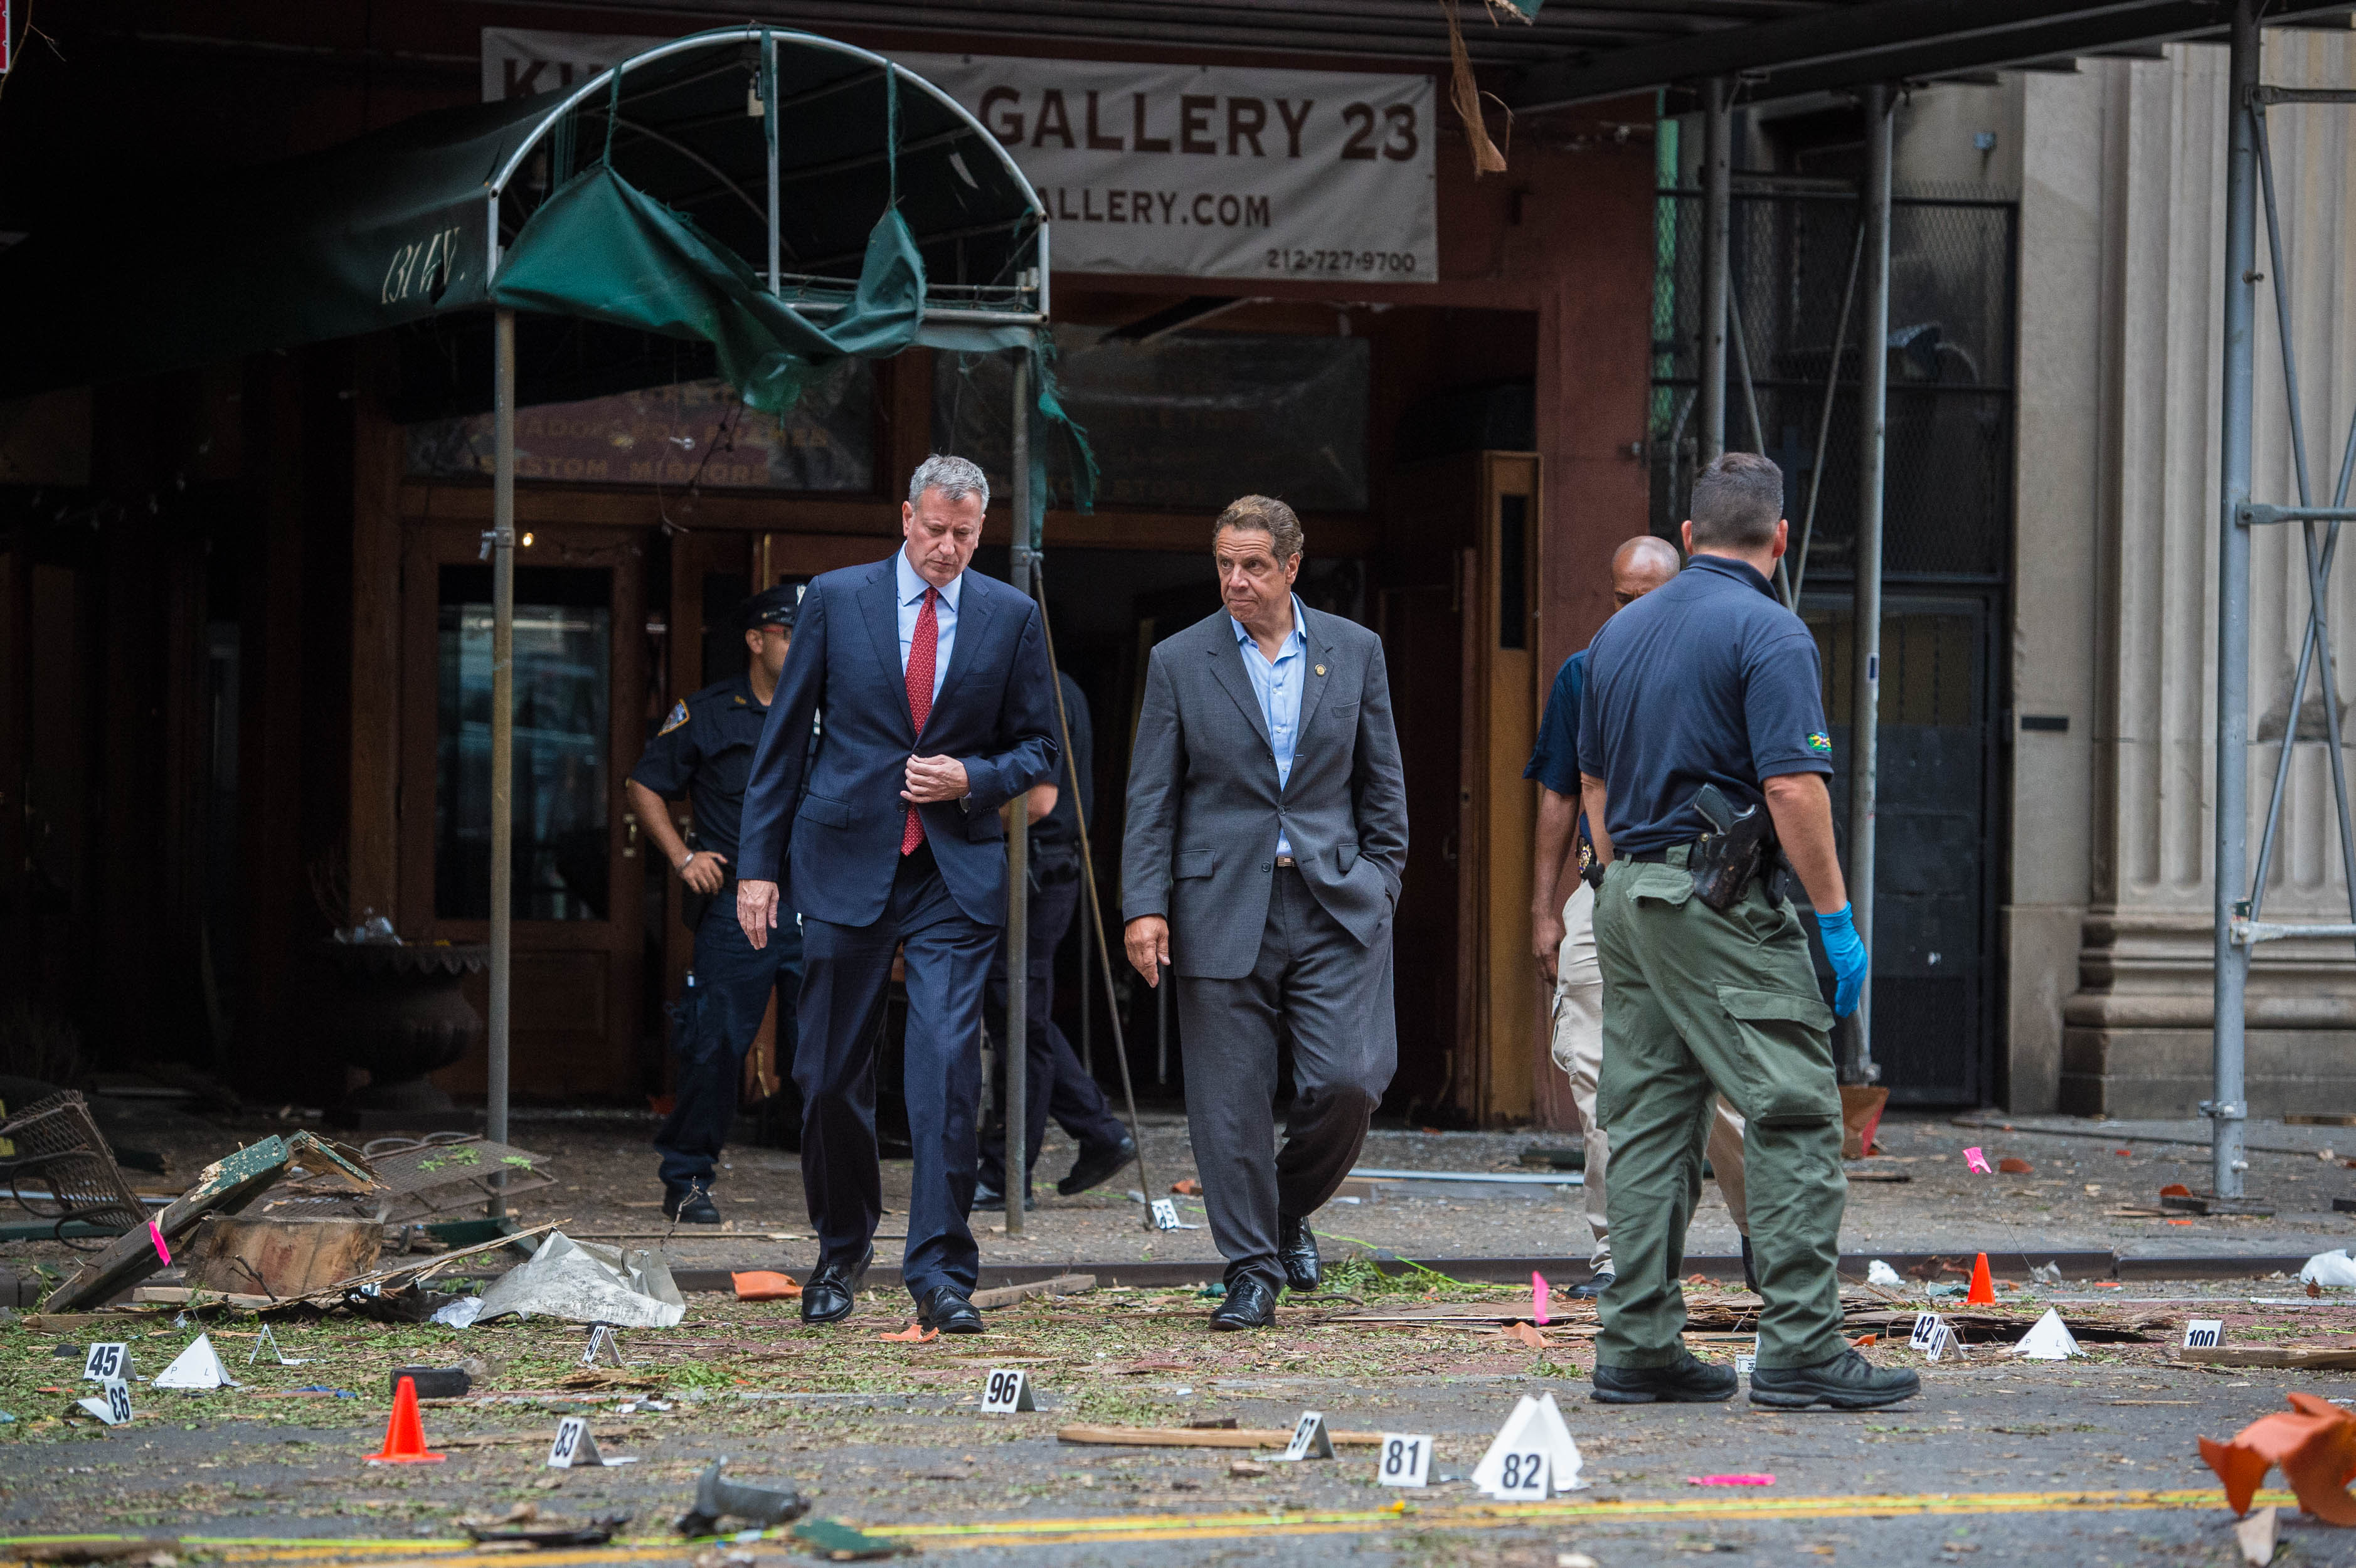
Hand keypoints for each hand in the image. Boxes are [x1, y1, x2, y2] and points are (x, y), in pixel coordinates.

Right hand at [677, 850, 727, 896]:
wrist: (681, 856)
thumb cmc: (696, 856)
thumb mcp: (708, 853)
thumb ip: (718, 856)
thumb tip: (726, 862)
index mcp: (709, 862)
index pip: (719, 875)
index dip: (721, 882)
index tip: (720, 886)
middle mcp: (704, 868)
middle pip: (713, 882)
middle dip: (715, 889)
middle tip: (715, 892)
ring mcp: (696, 873)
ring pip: (706, 886)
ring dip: (708, 890)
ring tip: (708, 891)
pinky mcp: (689, 877)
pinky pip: (696, 888)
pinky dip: (698, 891)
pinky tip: (699, 891)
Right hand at [738, 879, 780, 949]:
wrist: (754, 869)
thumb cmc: (767, 881)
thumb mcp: (774, 895)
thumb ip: (773, 912)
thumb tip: (772, 927)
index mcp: (760, 906)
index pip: (760, 927)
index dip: (762, 938)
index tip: (763, 944)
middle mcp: (750, 907)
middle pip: (751, 928)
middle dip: (754, 939)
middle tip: (758, 947)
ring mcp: (743, 904)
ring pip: (744, 924)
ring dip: (748, 934)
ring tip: (752, 941)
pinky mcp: (739, 902)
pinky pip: (740, 917)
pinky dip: (743, 925)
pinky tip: (746, 930)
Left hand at [902, 754, 969, 803]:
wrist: (968, 782)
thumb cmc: (957, 769)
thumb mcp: (944, 759)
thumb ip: (928, 759)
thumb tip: (916, 758)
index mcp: (936, 771)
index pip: (916, 767)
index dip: (910, 762)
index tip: (911, 760)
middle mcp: (933, 782)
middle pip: (912, 777)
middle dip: (908, 770)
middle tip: (910, 767)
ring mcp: (933, 791)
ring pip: (913, 788)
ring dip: (908, 781)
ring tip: (910, 776)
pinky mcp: (934, 798)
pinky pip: (919, 799)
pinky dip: (909, 796)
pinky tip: (903, 793)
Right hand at [1124, 916, 1169, 985]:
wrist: (1141, 908)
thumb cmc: (1154, 918)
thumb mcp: (1163, 933)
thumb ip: (1163, 949)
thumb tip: (1165, 962)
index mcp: (1146, 942)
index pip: (1148, 963)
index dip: (1152, 974)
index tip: (1154, 982)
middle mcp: (1136, 944)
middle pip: (1140, 965)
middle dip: (1147, 975)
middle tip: (1152, 982)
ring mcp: (1130, 943)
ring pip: (1134, 962)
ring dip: (1141, 971)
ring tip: (1148, 976)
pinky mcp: (1127, 942)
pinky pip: (1131, 956)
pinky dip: (1136, 963)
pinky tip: (1141, 966)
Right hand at [1531, 908, 1565, 983]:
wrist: (1541, 919)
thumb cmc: (1552, 928)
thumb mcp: (1562, 940)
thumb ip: (1564, 952)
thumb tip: (1569, 961)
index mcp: (1547, 954)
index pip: (1552, 973)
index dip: (1556, 981)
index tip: (1562, 985)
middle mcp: (1539, 956)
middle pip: (1544, 975)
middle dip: (1551, 982)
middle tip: (1558, 987)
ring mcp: (1535, 954)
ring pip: (1539, 971)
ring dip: (1546, 977)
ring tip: (1553, 981)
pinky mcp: (1534, 952)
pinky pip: (1538, 965)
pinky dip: (1543, 971)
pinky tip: (1548, 971)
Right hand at [1816, 903, 1868, 1017]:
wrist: (1837, 925)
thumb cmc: (1837, 932)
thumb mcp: (1843, 948)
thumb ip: (1844, 959)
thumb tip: (1842, 968)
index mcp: (1860, 960)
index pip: (1857, 980)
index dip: (1853, 992)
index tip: (1850, 1001)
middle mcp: (1860, 964)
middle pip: (1856, 987)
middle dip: (1851, 1000)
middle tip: (1847, 1011)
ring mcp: (1855, 966)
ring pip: (1852, 989)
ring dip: (1847, 1001)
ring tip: (1842, 1010)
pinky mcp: (1847, 967)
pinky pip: (1846, 986)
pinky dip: (1843, 995)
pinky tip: (1840, 1003)